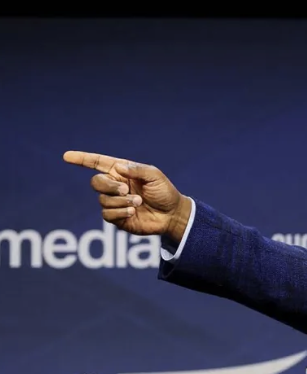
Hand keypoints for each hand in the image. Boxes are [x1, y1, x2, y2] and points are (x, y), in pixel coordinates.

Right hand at [63, 151, 190, 242]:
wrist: (173, 215)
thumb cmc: (165, 192)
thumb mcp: (155, 176)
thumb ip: (137, 170)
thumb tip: (118, 168)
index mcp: (122, 172)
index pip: (97, 163)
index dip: (82, 159)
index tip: (66, 156)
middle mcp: (115, 186)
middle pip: (96, 182)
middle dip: (109, 186)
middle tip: (126, 190)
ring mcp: (115, 202)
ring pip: (102, 199)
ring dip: (120, 201)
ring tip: (138, 203)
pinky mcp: (117, 217)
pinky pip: (107, 214)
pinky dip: (119, 212)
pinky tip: (133, 212)